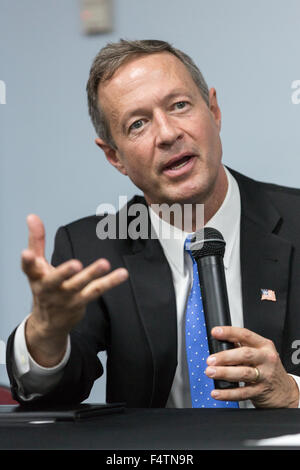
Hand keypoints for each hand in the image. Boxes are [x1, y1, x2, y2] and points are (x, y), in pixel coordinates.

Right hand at [21, 214, 128, 365]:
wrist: (50, 323)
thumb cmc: (44, 287)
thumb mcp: (36, 266)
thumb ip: (36, 240)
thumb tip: (32, 216)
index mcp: (36, 277)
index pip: (29, 269)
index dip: (27, 261)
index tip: (27, 253)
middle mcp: (49, 289)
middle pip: (55, 281)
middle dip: (64, 272)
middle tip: (75, 264)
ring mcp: (66, 297)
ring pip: (80, 286)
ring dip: (92, 274)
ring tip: (104, 264)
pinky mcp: (81, 301)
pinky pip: (97, 290)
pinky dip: (110, 282)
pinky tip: (122, 274)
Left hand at [204, 326, 298, 407]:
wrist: (284, 391)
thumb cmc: (267, 369)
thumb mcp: (260, 353)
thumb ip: (242, 347)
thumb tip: (219, 342)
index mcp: (264, 345)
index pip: (245, 335)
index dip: (229, 332)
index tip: (215, 332)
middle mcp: (266, 359)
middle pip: (245, 354)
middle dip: (225, 356)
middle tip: (211, 360)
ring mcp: (265, 376)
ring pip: (243, 373)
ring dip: (224, 373)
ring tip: (211, 372)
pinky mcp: (260, 391)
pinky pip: (242, 393)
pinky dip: (227, 393)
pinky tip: (217, 392)